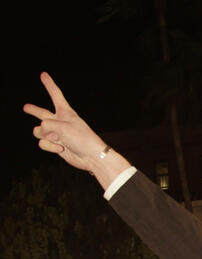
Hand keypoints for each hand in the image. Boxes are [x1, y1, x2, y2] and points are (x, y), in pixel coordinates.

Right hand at [24, 72, 129, 187]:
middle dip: (34, 111)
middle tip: (26, 107)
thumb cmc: (81, 138)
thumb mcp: (62, 126)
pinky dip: (50, 147)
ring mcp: (57, 134)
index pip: (56, 95)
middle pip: (42, 113)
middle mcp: (60, 122)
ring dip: (45, 136)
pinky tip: (61, 149)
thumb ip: (46, 125)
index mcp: (65, 112)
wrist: (91, 157)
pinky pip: (43, 143)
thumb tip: (41, 132)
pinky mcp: (55, 145)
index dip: (49, 84)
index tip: (44, 75)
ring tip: (57, 140)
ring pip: (38, 131)